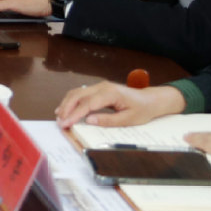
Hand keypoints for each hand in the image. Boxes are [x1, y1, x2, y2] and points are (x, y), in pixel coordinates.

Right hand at [55, 81, 185, 128]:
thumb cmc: (142, 110)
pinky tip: (66, 109)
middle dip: (66, 109)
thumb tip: (89, 121)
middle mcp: (102, 87)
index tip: (65, 124)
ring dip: (66, 104)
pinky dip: (71, 101)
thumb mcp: (128, 120)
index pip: (87, 104)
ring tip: (60, 117)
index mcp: (110, 93)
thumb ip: (108, 120)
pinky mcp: (98, 89)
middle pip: (78, 95)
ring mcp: (99, 86)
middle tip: (60, 123)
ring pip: (77, 92)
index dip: (74, 114)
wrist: (150, 100)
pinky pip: (81, 93)